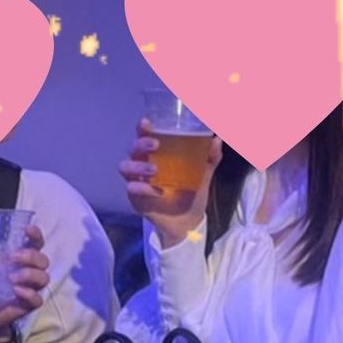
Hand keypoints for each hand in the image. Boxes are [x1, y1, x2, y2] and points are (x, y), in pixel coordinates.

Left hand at [0, 224, 49, 339]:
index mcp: (23, 257)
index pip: (37, 243)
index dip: (36, 235)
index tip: (28, 229)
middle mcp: (31, 271)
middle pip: (43, 260)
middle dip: (30, 256)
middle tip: (11, 257)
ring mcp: (32, 288)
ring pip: (43, 278)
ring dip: (29, 274)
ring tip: (11, 277)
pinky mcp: (28, 305)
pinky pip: (37, 299)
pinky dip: (29, 294)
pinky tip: (16, 290)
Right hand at [119, 120, 221, 248]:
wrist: (189, 221)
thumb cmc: (192, 192)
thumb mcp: (203, 174)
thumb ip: (210, 158)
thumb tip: (217, 140)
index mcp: (157, 154)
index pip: (145, 136)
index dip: (142, 128)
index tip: (146, 122)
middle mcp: (144, 164)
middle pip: (132, 148)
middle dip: (141, 143)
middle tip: (155, 145)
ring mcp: (138, 180)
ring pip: (125, 166)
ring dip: (138, 165)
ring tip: (155, 170)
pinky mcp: (136, 197)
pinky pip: (132, 188)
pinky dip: (142, 187)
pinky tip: (155, 191)